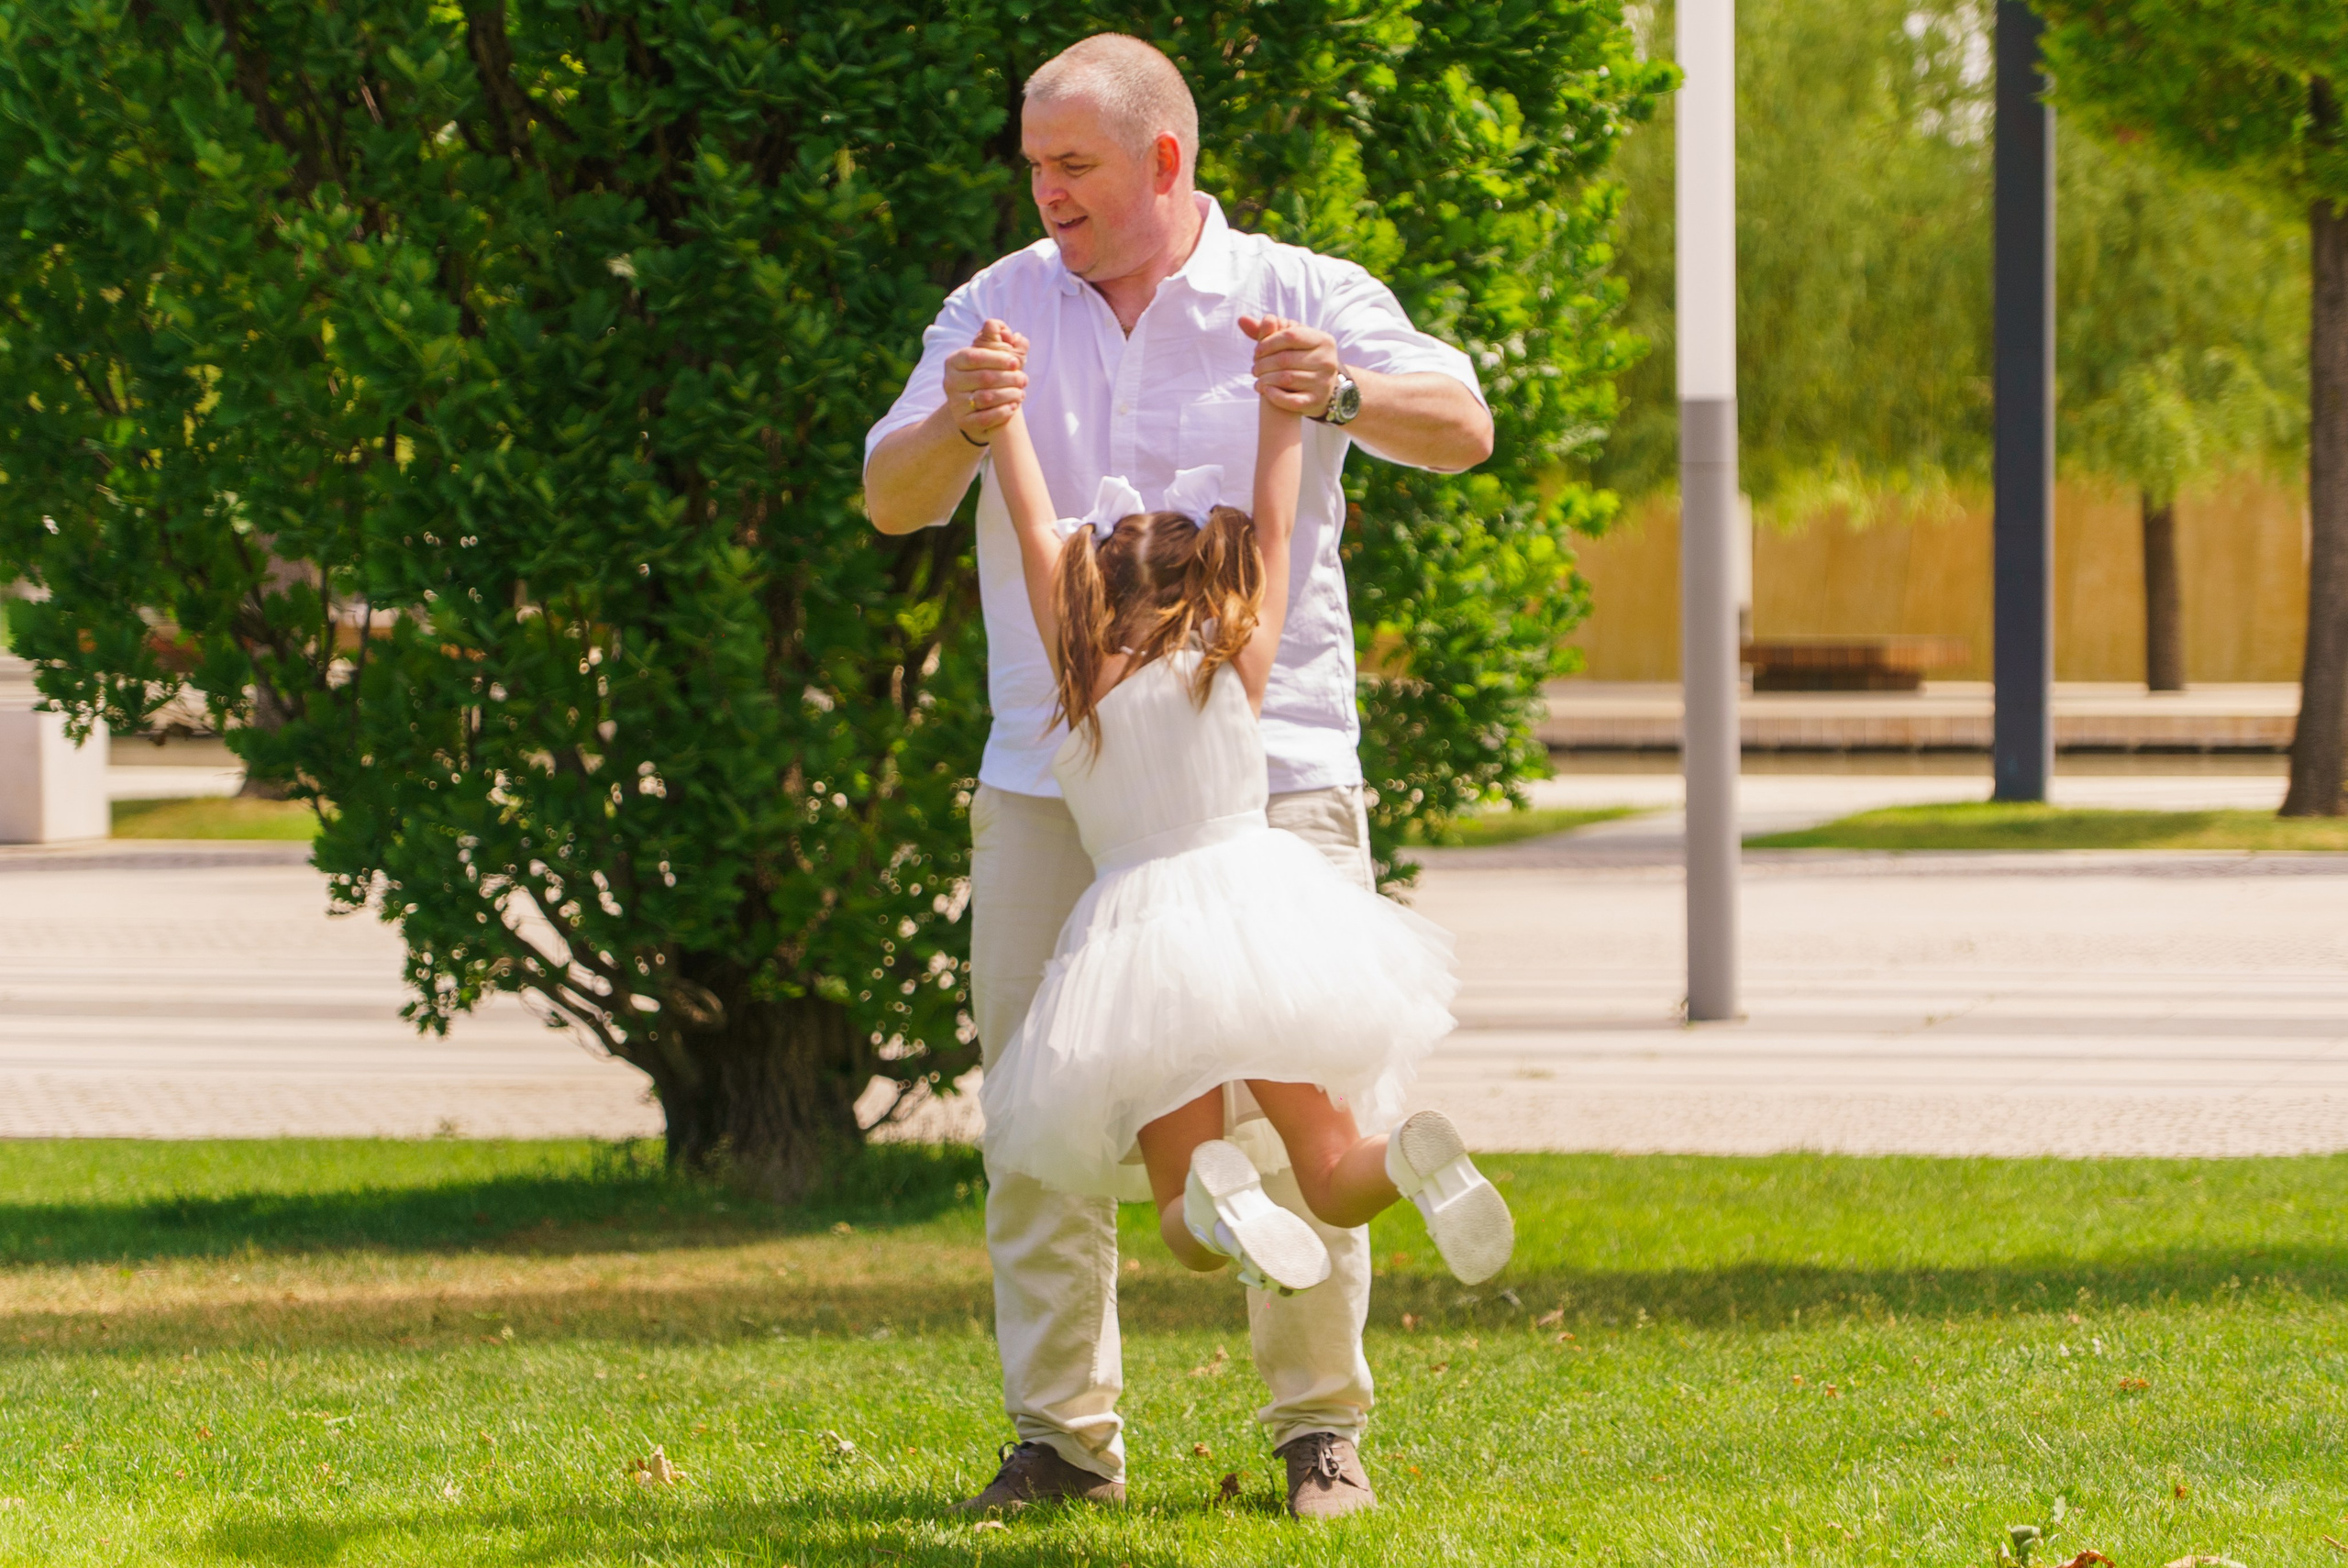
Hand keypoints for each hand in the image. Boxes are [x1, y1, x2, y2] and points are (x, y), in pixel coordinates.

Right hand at [944, 319, 1029, 443]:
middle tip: (1024, 379)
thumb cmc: (986, 373)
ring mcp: (955, 403)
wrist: (974, 407)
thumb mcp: (990, 354)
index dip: (998, 358)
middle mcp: (950, 382)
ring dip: (1009, 394)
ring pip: (986, 398)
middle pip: (984, 378)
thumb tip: (994, 324)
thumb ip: (995, 338)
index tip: (1016, 362)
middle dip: (1009, 378)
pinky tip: (1014, 406)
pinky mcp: (963, 422)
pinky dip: (1003, 411)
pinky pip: (986, 418)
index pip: (974, 356)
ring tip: (1021, 393)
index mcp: (953, 361)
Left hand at [1240, 314, 1338, 416]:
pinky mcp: (1317, 401)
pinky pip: (1291, 400)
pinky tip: (1266, 391)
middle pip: (1285, 359)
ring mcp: (1324, 382)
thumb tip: (1242, 320)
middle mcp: (1328, 360)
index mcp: (1323, 340)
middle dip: (1263, 364)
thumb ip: (1266, 331)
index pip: (1290, 336)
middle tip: (1254, 368)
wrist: (1317, 387)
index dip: (1268, 343)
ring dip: (1264, 380)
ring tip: (1258, 380)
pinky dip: (1274, 395)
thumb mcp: (1288, 341)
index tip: (1257, 351)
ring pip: (1285, 379)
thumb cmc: (1299, 357)